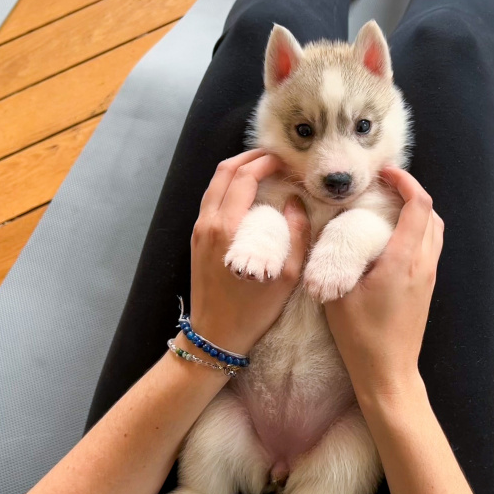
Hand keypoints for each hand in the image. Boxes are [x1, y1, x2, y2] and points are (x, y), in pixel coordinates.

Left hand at [189, 149, 309, 354]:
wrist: (215, 336)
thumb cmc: (253, 310)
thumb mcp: (287, 276)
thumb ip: (296, 234)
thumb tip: (296, 201)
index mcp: (228, 227)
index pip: (244, 176)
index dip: (267, 162)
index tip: (287, 161)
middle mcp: (208, 223)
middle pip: (225, 172)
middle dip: (251, 158)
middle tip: (277, 158)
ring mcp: (199, 230)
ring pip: (215, 184)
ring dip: (239, 170)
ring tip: (264, 170)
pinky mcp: (197, 240)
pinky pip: (212, 201)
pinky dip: (229, 187)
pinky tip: (249, 194)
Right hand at [324, 166, 443, 398]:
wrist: (388, 373)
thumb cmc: (361, 337)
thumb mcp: (337, 293)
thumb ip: (333, 256)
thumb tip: (323, 227)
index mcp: (404, 260)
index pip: (418, 205)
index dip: (405, 181)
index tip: (384, 173)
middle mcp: (424, 264)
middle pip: (431, 213)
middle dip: (411, 191)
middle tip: (383, 186)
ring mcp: (429, 277)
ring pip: (434, 230)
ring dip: (417, 211)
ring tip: (387, 206)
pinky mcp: (427, 288)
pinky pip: (430, 247)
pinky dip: (417, 230)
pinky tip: (392, 236)